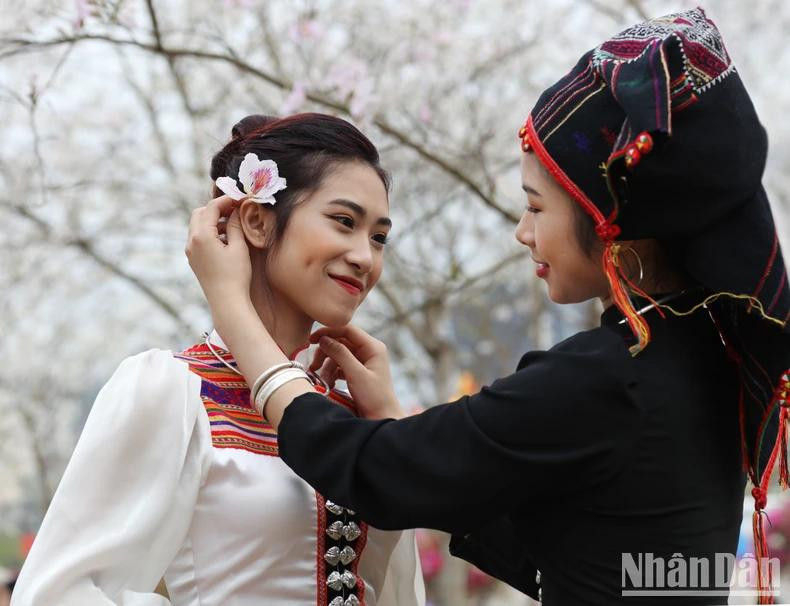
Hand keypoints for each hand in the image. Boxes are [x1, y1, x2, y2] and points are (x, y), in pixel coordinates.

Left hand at [186, 195, 250, 309]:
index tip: (240, 199)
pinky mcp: (193, 259)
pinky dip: (210, 232)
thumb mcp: (239, 247)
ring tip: (233, 224)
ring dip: (213, 220)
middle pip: (200, 213)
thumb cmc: (236, 275)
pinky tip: (226, 239)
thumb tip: (235, 211)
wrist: (227, 301)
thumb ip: (235, 226)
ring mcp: (190, 251)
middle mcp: (191, 241)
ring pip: (197, 225)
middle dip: (216, 208)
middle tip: (235, 209)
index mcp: (202, 235)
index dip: (227, 200)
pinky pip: (198, 238)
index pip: (212, 208)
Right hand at [309, 325, 403, 419]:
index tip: (311, 339)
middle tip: (313, 366)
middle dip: (325, 353)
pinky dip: (332, 373)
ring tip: (322, 380)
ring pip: (338, 355)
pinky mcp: (358, 372)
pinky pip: (340, 366)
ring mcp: (363, 361)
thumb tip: (323, 339)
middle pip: (340, 342)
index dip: (328, 332)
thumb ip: (340, 354)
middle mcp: (369, 351)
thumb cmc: (374, 398)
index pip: (347, 330)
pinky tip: (328, 383)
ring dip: (327, 366)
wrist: (382, 418)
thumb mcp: (356, 374)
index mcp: (373, 347)